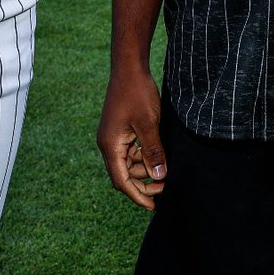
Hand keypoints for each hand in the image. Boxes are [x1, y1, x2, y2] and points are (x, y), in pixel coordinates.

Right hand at [97, 68, 165, 210]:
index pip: (121, 181)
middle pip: (123, 174)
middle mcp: (108, 143)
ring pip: (128, 163)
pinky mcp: (119, 129)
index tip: (153, 206)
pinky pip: (130, 150)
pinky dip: (142, 156)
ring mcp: (113, 136)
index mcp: (110, 145)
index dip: (137, 195)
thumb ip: (153, 152)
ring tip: (164, 169)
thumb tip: (159, 177)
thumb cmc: (137, 93)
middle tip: (165, 185)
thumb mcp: (149, 124)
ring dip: (143, 169)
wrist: (129, 67)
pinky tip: (156, 154)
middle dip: (143, 182)